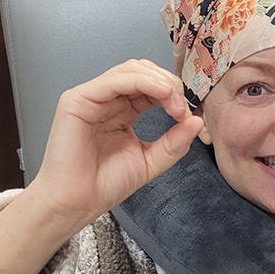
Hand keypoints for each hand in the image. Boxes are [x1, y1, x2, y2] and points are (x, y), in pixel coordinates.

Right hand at [27, 59, 203, 234]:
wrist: (77, 203)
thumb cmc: (104, 184)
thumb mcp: (151, 161)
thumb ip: (174, 142)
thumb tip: (196, 121)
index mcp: (123, 111)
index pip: (152, 86)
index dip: (174, 93)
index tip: (187, 113)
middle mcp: (108, 100)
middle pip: (143, 71)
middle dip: (168, 84)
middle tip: (181, 107)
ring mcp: (92, 97)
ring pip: (130, 70)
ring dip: (158, 81)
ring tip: (173, 101)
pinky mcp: (77, 100)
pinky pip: (113, 80)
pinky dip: (140, 81)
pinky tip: (159, 92)